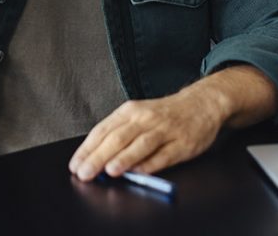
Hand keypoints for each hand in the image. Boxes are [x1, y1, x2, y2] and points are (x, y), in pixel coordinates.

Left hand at [68, 87, 225, 181]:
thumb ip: (119, 134)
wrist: (202, 103)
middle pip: (118, 137)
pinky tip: (140, 173)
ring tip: (110, 171)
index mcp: (130, 111)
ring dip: (124, 158)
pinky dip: (151, 164)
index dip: (87, 148)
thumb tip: (96, 158)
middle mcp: (146, 118)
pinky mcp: (182, 143)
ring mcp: (165, 130)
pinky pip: (165, 155)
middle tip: (85, 172)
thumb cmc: (165, 113)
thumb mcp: (139, 115)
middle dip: (99, 156)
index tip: (75, 164)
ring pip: (141, 144)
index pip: (103, 130)